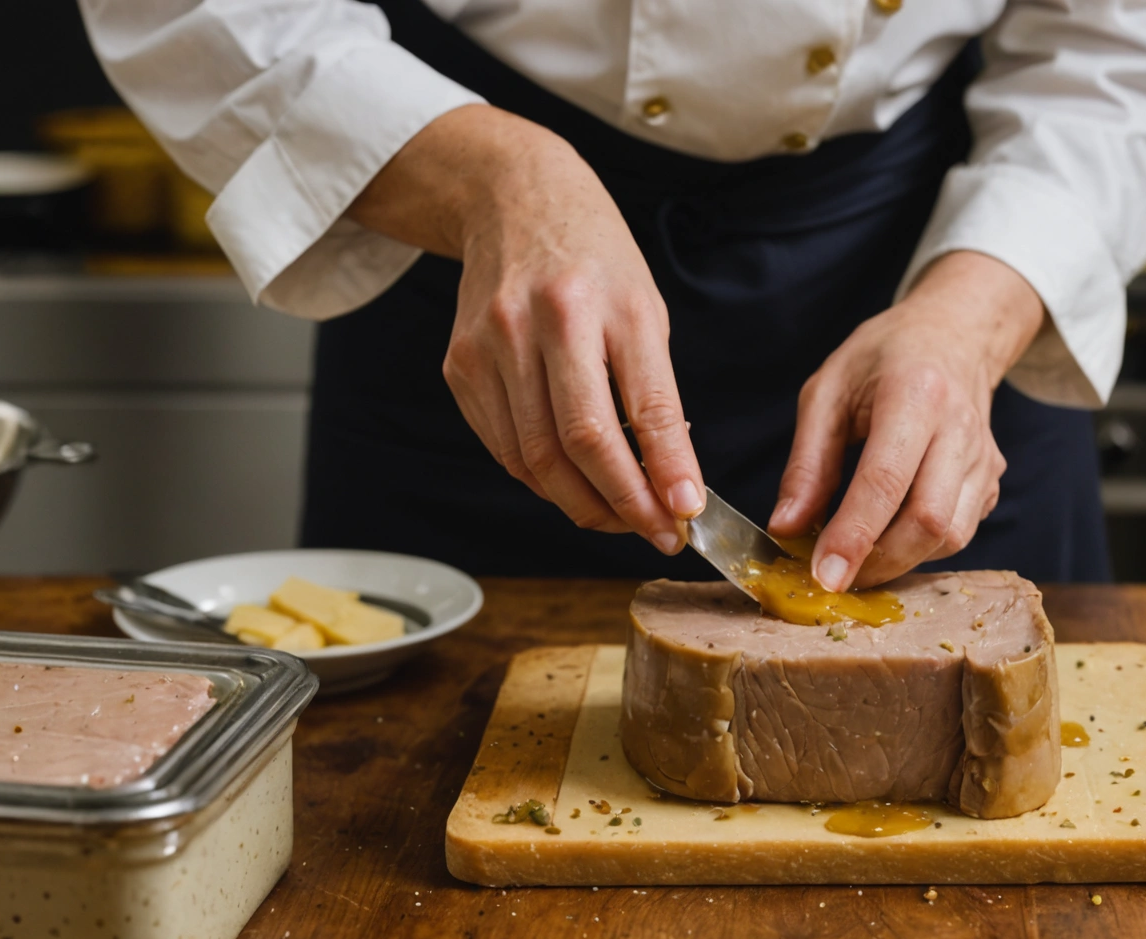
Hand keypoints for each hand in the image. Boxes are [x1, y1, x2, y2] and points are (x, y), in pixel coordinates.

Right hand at [348, 105, 703, 551]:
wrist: (513, 201)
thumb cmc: (594, 259)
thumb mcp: (644, 309)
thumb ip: (656, 393)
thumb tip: (673, 482)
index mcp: (603, 301)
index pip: (641, 406)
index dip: (665, 471)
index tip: (686, 515)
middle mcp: (540, 322)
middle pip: (579, 443)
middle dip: (623, 504)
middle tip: (655, 531)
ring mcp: (489, 346)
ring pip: (535, 459)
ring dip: (582, 504)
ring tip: (619, 517)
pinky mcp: (459, 366)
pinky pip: (503, 448)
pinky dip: (541, 480)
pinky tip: (572, 485)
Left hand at [768, 250, 1044, 590]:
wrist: (953, 335)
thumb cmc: (883, 358)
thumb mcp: (826, 392)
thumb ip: (806, 464)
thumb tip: (786, 529)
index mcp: (914, 393)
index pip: (886, 481)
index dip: (854, 537)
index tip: (824, 576)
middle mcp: (959, 428)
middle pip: (929, 521)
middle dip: (879, 562)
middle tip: (834, 576)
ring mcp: (983, 457)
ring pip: (951, 536)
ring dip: (901, 561)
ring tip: (858, 556)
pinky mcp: (991, 480)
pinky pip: (960, 531)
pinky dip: (921, 548)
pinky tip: (889, 535)